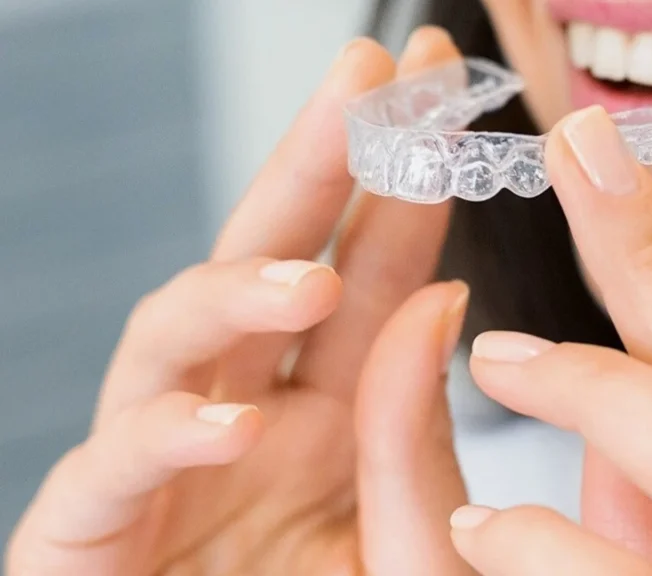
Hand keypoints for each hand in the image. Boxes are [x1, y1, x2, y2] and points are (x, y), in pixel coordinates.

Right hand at [5, 28, 475, 575]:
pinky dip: (162, 440)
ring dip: (233, 294)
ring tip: (303, 278)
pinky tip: (226, 425)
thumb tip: (439, 298)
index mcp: (331, 418)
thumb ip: (419, 440)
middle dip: (315, 163)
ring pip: (173, 340)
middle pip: (272, 264)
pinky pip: (109, 475)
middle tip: (369, 74)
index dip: (401, 180)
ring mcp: (165, 470)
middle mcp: (245, 421)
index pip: (371, 274)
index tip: (438, 85)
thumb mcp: (412, 551)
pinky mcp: (88, 544)